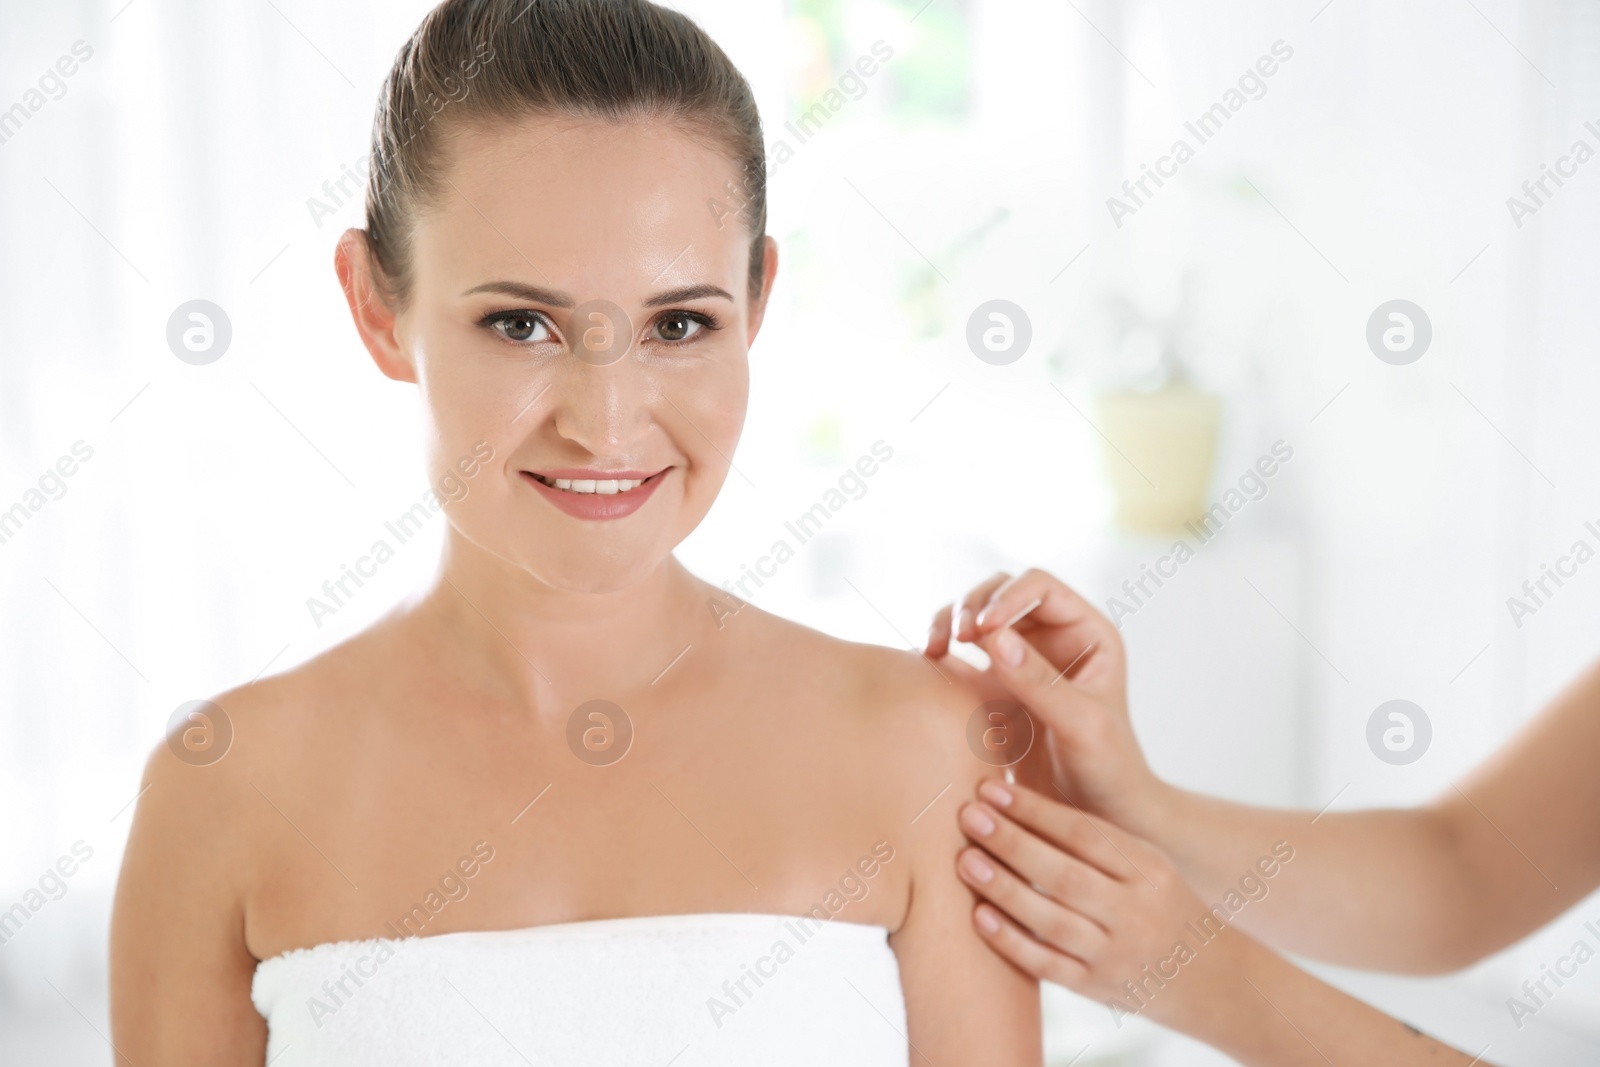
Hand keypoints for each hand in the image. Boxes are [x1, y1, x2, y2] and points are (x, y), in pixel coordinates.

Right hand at [926, 568, 1162, 832]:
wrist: (1098, 819)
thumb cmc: (1108, 771)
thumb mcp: (1081, 725)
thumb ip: (1040, 681)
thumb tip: (994, 637)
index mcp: (1086, 633)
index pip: (1040, 586)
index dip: (1006, 596)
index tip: (983, 630)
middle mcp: (1051, 640)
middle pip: (1000, 594)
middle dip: (971, 605)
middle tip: (956, 636)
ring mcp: (1018, 665)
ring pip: (974, 621)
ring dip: (949, 623)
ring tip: (935, 647)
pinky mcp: (991, 692)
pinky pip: (958, 660)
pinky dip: (938, 657)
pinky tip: (925, 668)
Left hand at [954, 778, 1248, 1034]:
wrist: (1210, 978)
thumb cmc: (1161, 904)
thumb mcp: (1147, 863)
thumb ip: (1095, 839)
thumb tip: (1021, 798)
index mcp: (1148, 869)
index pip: (1084, 834)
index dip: (1035, 809)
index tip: (992, 789)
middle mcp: (1135, 912)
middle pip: (1064, 875)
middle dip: (1011, 843)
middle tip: (969, 816)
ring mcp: (1116, 954)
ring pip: (1051, 920)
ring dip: (1003, 888)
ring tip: (965, 859)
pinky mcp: (1097, 988)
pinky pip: (1047, 965)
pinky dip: (1011, 941)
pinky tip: (980, 915)